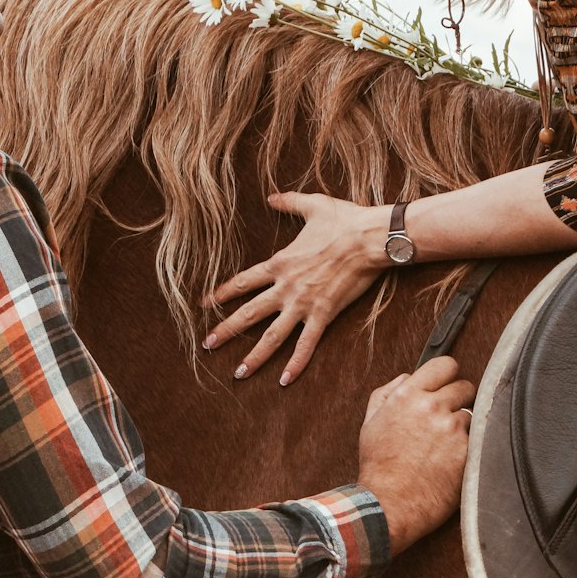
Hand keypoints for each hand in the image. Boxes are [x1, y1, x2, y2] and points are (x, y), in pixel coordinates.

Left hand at [204, 191, 388, 383]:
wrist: (370, 237)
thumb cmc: (344, 219)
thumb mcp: (312, 204)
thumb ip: (288, 202)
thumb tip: (272, 196)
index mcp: (279, 262)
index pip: (243, 281)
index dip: (223, 293)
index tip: (206, 303)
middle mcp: (285, 287)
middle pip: (248, 313)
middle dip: (226, 330)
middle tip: (207, 345)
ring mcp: (303, 303)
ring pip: (272, 335)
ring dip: (253, 356)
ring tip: (238, 373)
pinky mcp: (324, 314)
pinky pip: (306, 344)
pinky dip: (296, 363)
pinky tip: (285, 381)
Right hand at [356, 357, 474, 554]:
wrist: (389, 503)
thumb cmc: (378, 466)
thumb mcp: (371, 422)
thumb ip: (387, 392)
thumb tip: (408, 377)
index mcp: (408, 395)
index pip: (445, 364)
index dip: (447, 374)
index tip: (446, 384)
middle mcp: (433, 407)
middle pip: (464, 386)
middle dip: (457, 399)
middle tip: (446, 417)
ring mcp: (452, 429)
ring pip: (470, 414)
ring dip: (461, 426)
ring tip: (444, 445)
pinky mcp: (467, 452)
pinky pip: (475, 440)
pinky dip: (466, 447)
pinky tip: (450, 460)